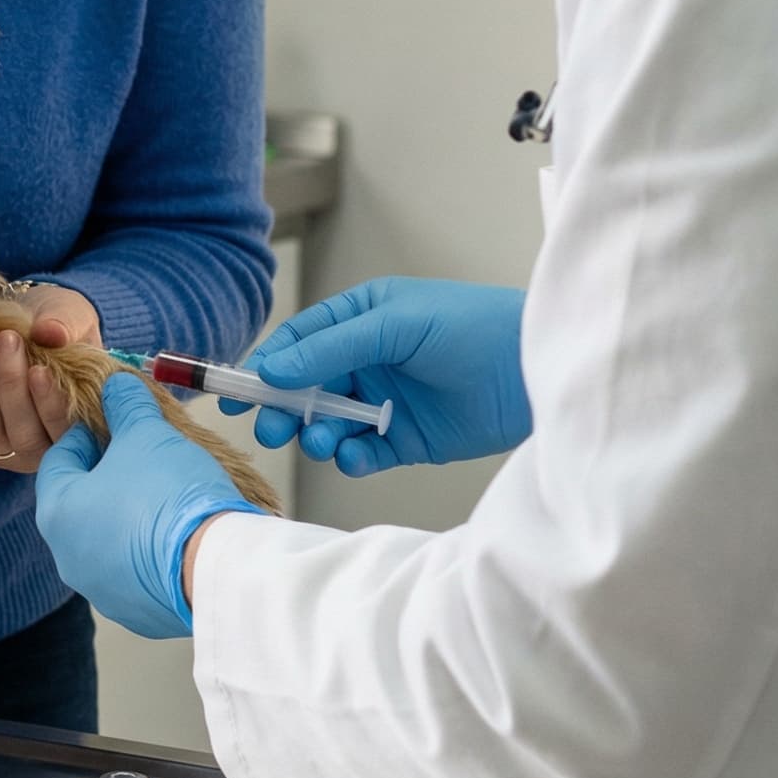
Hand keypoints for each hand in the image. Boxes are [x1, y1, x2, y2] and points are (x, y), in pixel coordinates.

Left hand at [0, 284, 98, 473]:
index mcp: (79, 431)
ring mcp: (4, 451)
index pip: (65, 430)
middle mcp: (41, 452)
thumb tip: (51, 333)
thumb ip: (67, 326)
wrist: (28, 330)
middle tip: (7, 337)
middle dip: (10, 384)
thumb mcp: (73, 318)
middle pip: (23, 434)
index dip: (50, 404)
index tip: (39, 369)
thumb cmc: (59, 329)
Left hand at [36, 374, 266, 638]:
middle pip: (82, 503)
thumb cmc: (168, 495)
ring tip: (166, 494)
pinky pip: (137, 573)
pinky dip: (152, 552)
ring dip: (129, 516)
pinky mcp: (137, 613)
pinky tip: (179, 534)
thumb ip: (126, 406)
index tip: (110, 424)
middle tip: (141, 456)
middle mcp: (68, 558)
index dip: (85, 435)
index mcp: (57, 513)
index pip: (58, 461)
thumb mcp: (147, 435)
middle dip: (109, 476)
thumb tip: (117, 386)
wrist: (213, 568)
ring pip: (108, 541)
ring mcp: (101, 590)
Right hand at [221, 278, 529, 476]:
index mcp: (360, 319)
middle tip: (271, 428)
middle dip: (284, 409)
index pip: (298, 342)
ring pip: (328, 422)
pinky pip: (361, 452)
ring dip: (317, 434)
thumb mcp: (396, 325)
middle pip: (305, 388)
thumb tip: (272, 369)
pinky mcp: (405, 439)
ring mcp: (384, 401)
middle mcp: (367, 359)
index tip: (237, 393)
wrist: (540, 373)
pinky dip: (350, 457)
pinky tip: (354, 455)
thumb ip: (332, 347)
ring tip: (322, 441)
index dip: (265, 367)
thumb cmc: (473, 328)